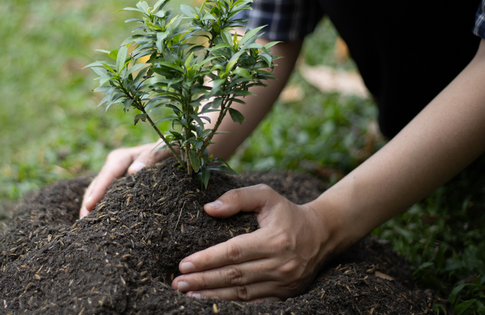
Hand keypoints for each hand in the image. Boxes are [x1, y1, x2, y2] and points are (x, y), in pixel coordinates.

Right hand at [79, 142, 170, 217]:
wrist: (175, 153)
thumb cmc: (170, 149)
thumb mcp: (163, 149)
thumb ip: (151, 156)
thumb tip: (133, 171)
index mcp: (121, 158)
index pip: (106, 175)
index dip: (97, 190)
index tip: (89, 205)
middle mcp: (114, 168)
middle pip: (96, 186)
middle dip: (88, 204)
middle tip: (82, 223)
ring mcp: (116, 180)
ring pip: (99, 195)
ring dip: (92, 210)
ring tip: (87, 228)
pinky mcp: (120, 190)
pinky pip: (108, 200)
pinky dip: (103, 211)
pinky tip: (101, 225)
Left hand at [171, 184, 331, 300]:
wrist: (322, 234)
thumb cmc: (287, 212)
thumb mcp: (266, 195)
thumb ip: (237, 197)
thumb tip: (209, 208)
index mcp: (274, 240)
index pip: (233, 252)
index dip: (207, 259)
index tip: (184, 264)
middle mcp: (280, 264)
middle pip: (233, 276)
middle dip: (203, 280)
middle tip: (177, 282)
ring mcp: (283, 282)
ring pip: (241, 293)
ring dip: (213, 295)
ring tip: (188, 294)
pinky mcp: (285, 294)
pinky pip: (254, 302)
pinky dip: (231, 303)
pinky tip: (212, 301)